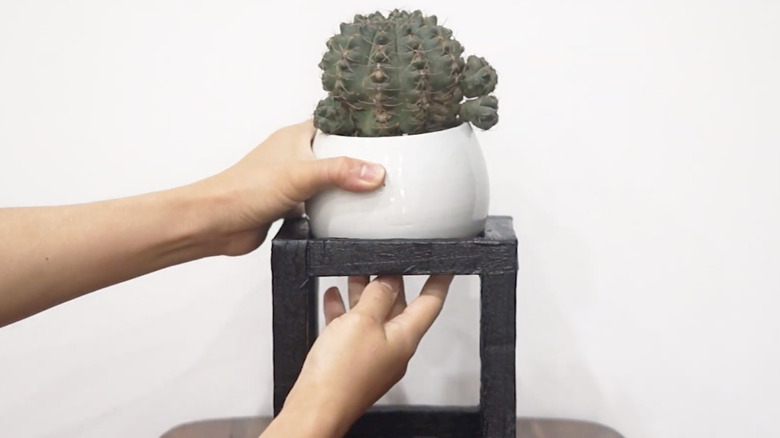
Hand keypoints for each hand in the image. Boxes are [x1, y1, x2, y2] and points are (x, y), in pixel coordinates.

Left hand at [192, 119, 385, 255]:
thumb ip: (340, 172)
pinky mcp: (292, 205)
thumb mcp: (301, 175)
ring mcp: (294, 181)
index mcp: (296, 136)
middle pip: (337, 153)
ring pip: (330, 180)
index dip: (359, 126)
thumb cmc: (244, 189)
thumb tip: (376, 172)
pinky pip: (322, 204)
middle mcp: (296, 155)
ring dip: (347, 187)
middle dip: (359, 160)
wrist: (218, 223)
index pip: (335, 122)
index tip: (386, 133)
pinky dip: (334, 210)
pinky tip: (350, 216)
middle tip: (389, 165)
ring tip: (377, 190)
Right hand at [263, 275, 453, 437]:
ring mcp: (372, 356)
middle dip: (391, 283)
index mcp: (405, 338)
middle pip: (399, 308)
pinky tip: (333, 298)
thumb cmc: (341, 375)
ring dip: (364, 293)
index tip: (445, 267)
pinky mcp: (351, 362)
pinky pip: (351, 330)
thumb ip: (378, 296)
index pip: (431, 302)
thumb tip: (390, 281)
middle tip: (385, 261)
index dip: (439, 281)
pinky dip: (344, 311)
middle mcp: (393, 348)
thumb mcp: (362, 322)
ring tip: (355, 272)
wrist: (315, 408)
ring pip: (372, 317)